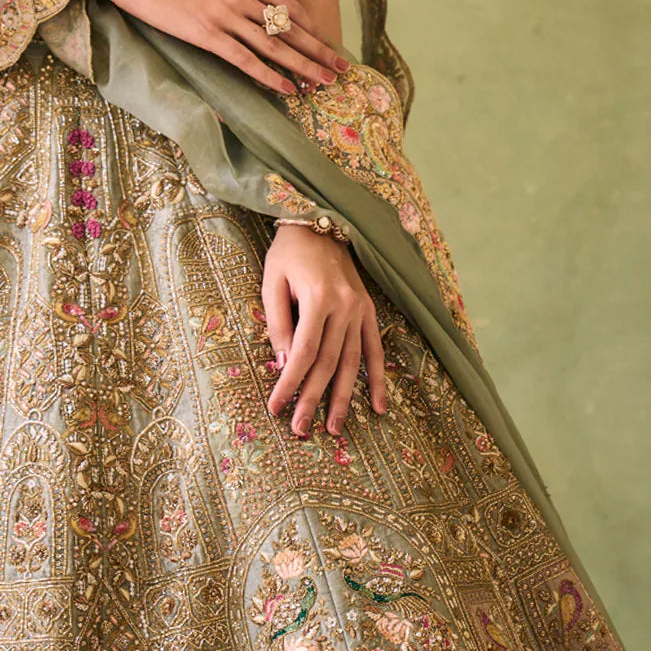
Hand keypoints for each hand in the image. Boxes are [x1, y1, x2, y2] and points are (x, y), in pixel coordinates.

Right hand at [82, 0, 347, 94]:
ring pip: (273, 45)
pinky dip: (268, 75)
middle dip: (318, 49)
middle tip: (340, 68)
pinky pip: (245, 59)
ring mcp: (225, 16)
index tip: (325, 42)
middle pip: (289, 27)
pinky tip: (285, 88)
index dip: (310, 27)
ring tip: (322, 82)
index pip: (289, 5)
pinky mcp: (207, 34)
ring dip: (301, 65)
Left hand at [262, 224, 386, 434]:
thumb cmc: (288, 253)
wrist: (320, 221)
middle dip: (313, 399)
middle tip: (300, 429)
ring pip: (352, 362)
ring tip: (334, 427)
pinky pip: (374, 349)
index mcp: (318, 298)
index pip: (303, 352)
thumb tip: (283, 366)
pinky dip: (377, 379)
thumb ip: (278, 324)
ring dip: (344, 398)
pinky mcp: (369, 310)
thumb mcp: (272, 283)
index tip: (276, 408)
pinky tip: (378, 407)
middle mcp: (345, 306)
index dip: (289, 383)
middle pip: (327, 363)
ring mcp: (361, 309)